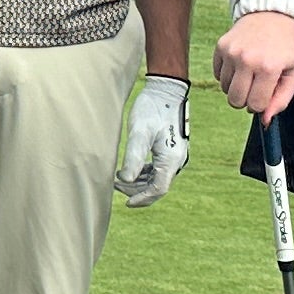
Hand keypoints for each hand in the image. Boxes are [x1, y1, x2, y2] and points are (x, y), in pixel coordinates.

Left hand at [115, 74, 191, 206]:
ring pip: (157, 178)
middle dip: (137, 191)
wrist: (166, 90)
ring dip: (139, 182)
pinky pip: (158, 169)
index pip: (158, 189)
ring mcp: (175, 155)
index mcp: (171, 159)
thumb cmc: (152, 108)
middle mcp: (177, 160)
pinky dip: (144, 173)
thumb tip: (126, 181)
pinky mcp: (170, 149)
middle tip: (115, 185)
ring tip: (119, 178)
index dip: (142, 198)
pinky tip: (130, 169)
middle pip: (158, 186)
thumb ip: (133, 157)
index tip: (126, 203)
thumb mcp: (139, 132)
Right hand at [215, 9, 293, 119]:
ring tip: (250, 72)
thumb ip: (281, 100)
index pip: (255, 105)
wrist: (272, 14)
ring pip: (225, 89)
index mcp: (269, 68)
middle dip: (246, 100)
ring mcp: (231, 52)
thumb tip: (265, 121)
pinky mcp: (221, 47)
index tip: (266, 93)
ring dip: (237, 87)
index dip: (261, 104)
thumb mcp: (293, 73)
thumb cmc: (286, 46)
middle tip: (256, 86)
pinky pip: (218, 75)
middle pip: (235, 101)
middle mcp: (247, 60)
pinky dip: (228, 75)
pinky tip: (241, 63)